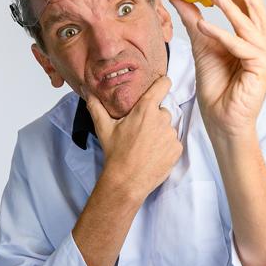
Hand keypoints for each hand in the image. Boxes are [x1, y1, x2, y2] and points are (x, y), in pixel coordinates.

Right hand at [83, 75, 182, 198]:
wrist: (127, 181)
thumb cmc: (115, 154)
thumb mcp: (104, 128)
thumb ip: (96, 107)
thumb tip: (88, 93)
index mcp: (145, 109)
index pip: (163, 85)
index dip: (162, 84)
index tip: (160, 85)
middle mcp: (162, 119)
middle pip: (162, 111)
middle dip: (153, 118)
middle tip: (140, 131)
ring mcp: (171, 135)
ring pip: (168, 127)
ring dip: (160, 133)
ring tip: (146, 145)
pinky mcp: (176, 149)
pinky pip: (173, 142)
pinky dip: (166, 146)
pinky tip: (153, 154)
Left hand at [169, 0, 265, 139]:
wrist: (221, 119)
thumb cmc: (216, 87)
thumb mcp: (201, 45)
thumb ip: (193, 20)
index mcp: (256, 38)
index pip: (247, 6)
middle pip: (254, 8)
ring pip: (246, 23)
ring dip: (228, 5)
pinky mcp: (262, 67)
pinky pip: (239, 45)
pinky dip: (221, 34)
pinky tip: (204, 24)